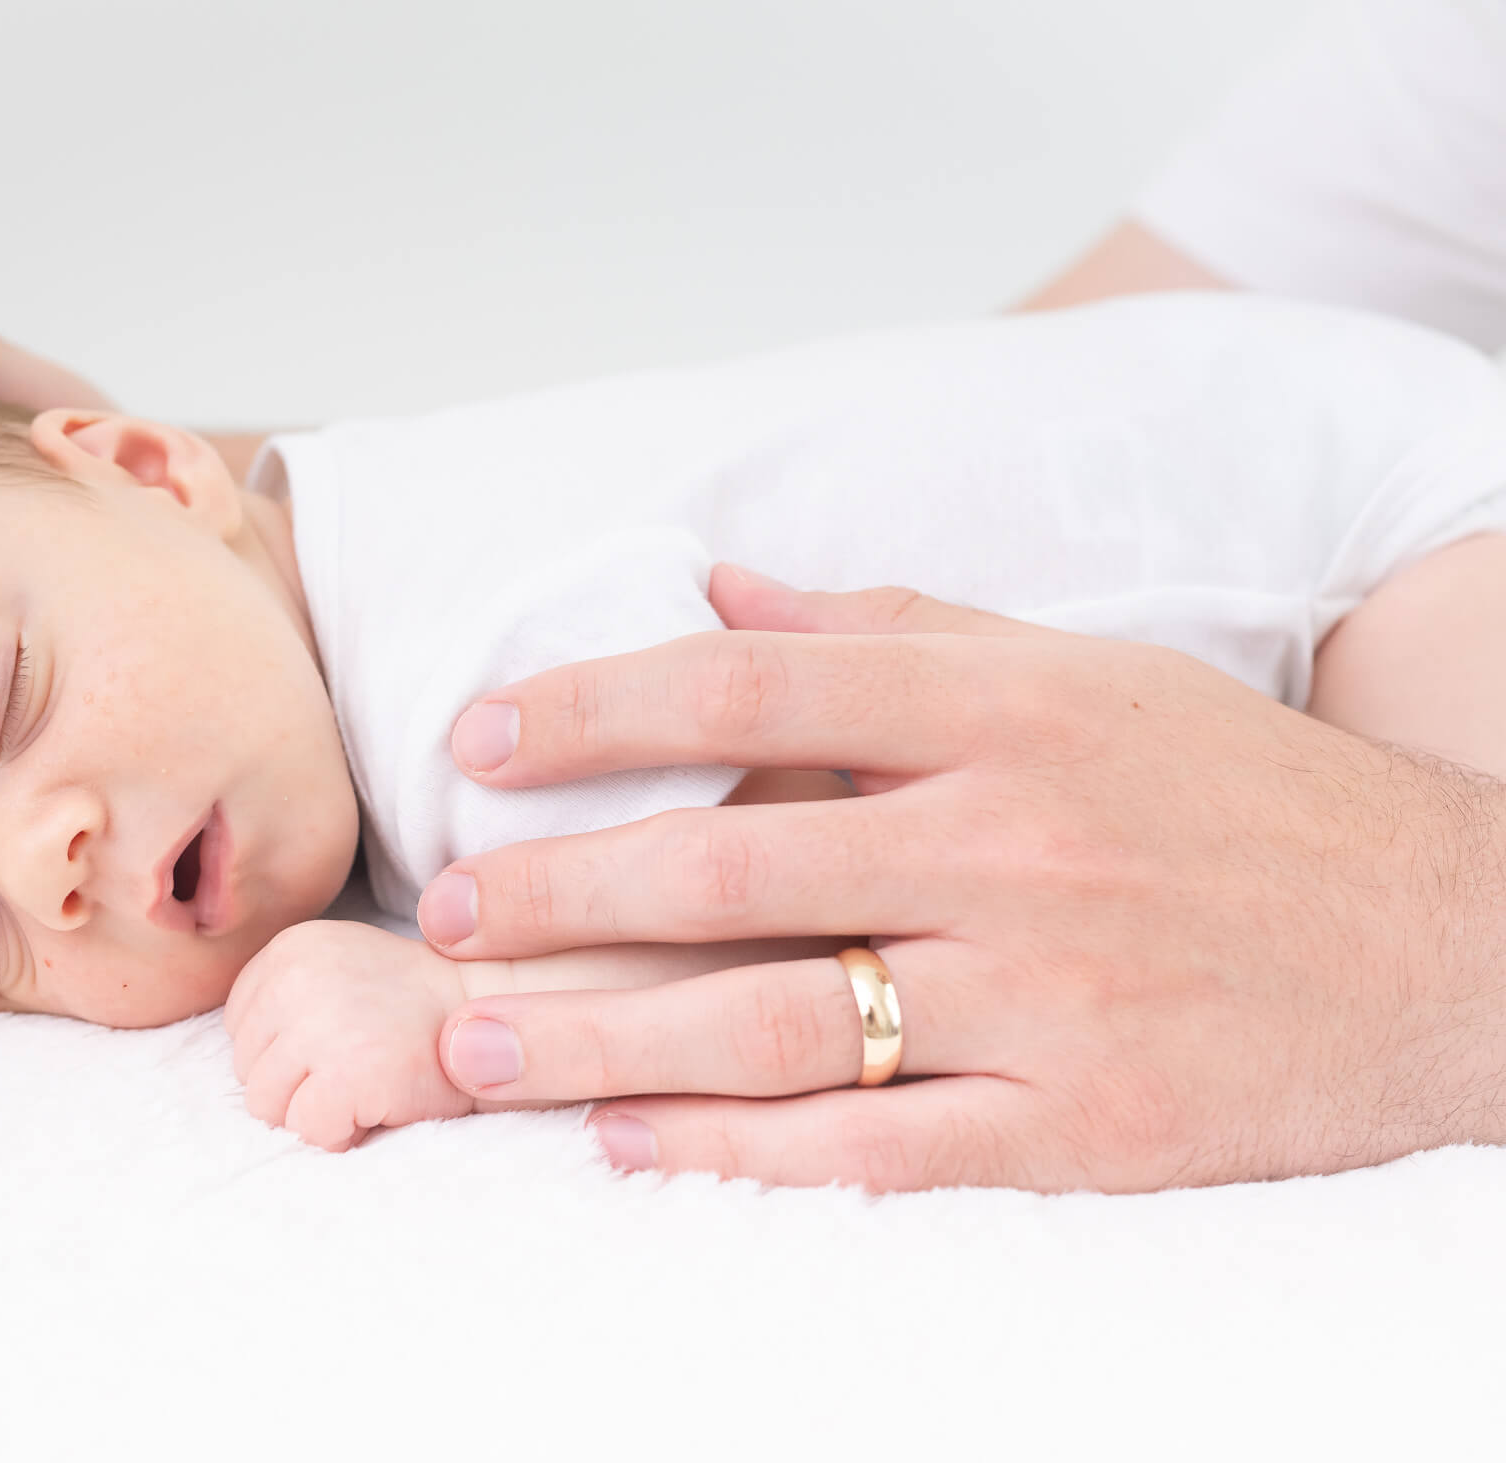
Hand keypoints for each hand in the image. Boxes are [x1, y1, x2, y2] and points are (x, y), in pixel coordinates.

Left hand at [223, 921, 477, 1152]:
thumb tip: (246, 1065)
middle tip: (358, 1067)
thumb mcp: (337, 974)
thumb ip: (287, 1000)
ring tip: (366, 1085)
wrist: (498, 1017)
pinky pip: (309, 1129)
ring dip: (316, 1112)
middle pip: (246, 1071)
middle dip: (296, 1087)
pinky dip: (341, 1133)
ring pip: (268, 1106)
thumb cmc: (415, 1012)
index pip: (239, 1031)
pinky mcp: (349, 1071)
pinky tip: (377, 1106)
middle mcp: (297, 977)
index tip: (341, 1041)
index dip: (287, 1053)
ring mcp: (322, 1024)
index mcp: (289, 949)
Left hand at [417, 566, 1505, 1191]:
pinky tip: (631, 1142)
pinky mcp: (1087, 1131)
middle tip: (444, 912)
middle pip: (735, 873)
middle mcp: (1017, 847)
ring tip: (473, 1049)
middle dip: (561, 895)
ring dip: (604, 1041)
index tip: (481, 737)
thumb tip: (722, 591)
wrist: (1450, 944)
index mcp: (1009, 713)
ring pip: (781, 1024)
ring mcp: (1050, 1000)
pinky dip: (741, 1152)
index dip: (596, 711)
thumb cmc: (1243, 796)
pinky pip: (879, 1150)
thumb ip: (896, 628)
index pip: (752, 694)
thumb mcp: (1088, 674)